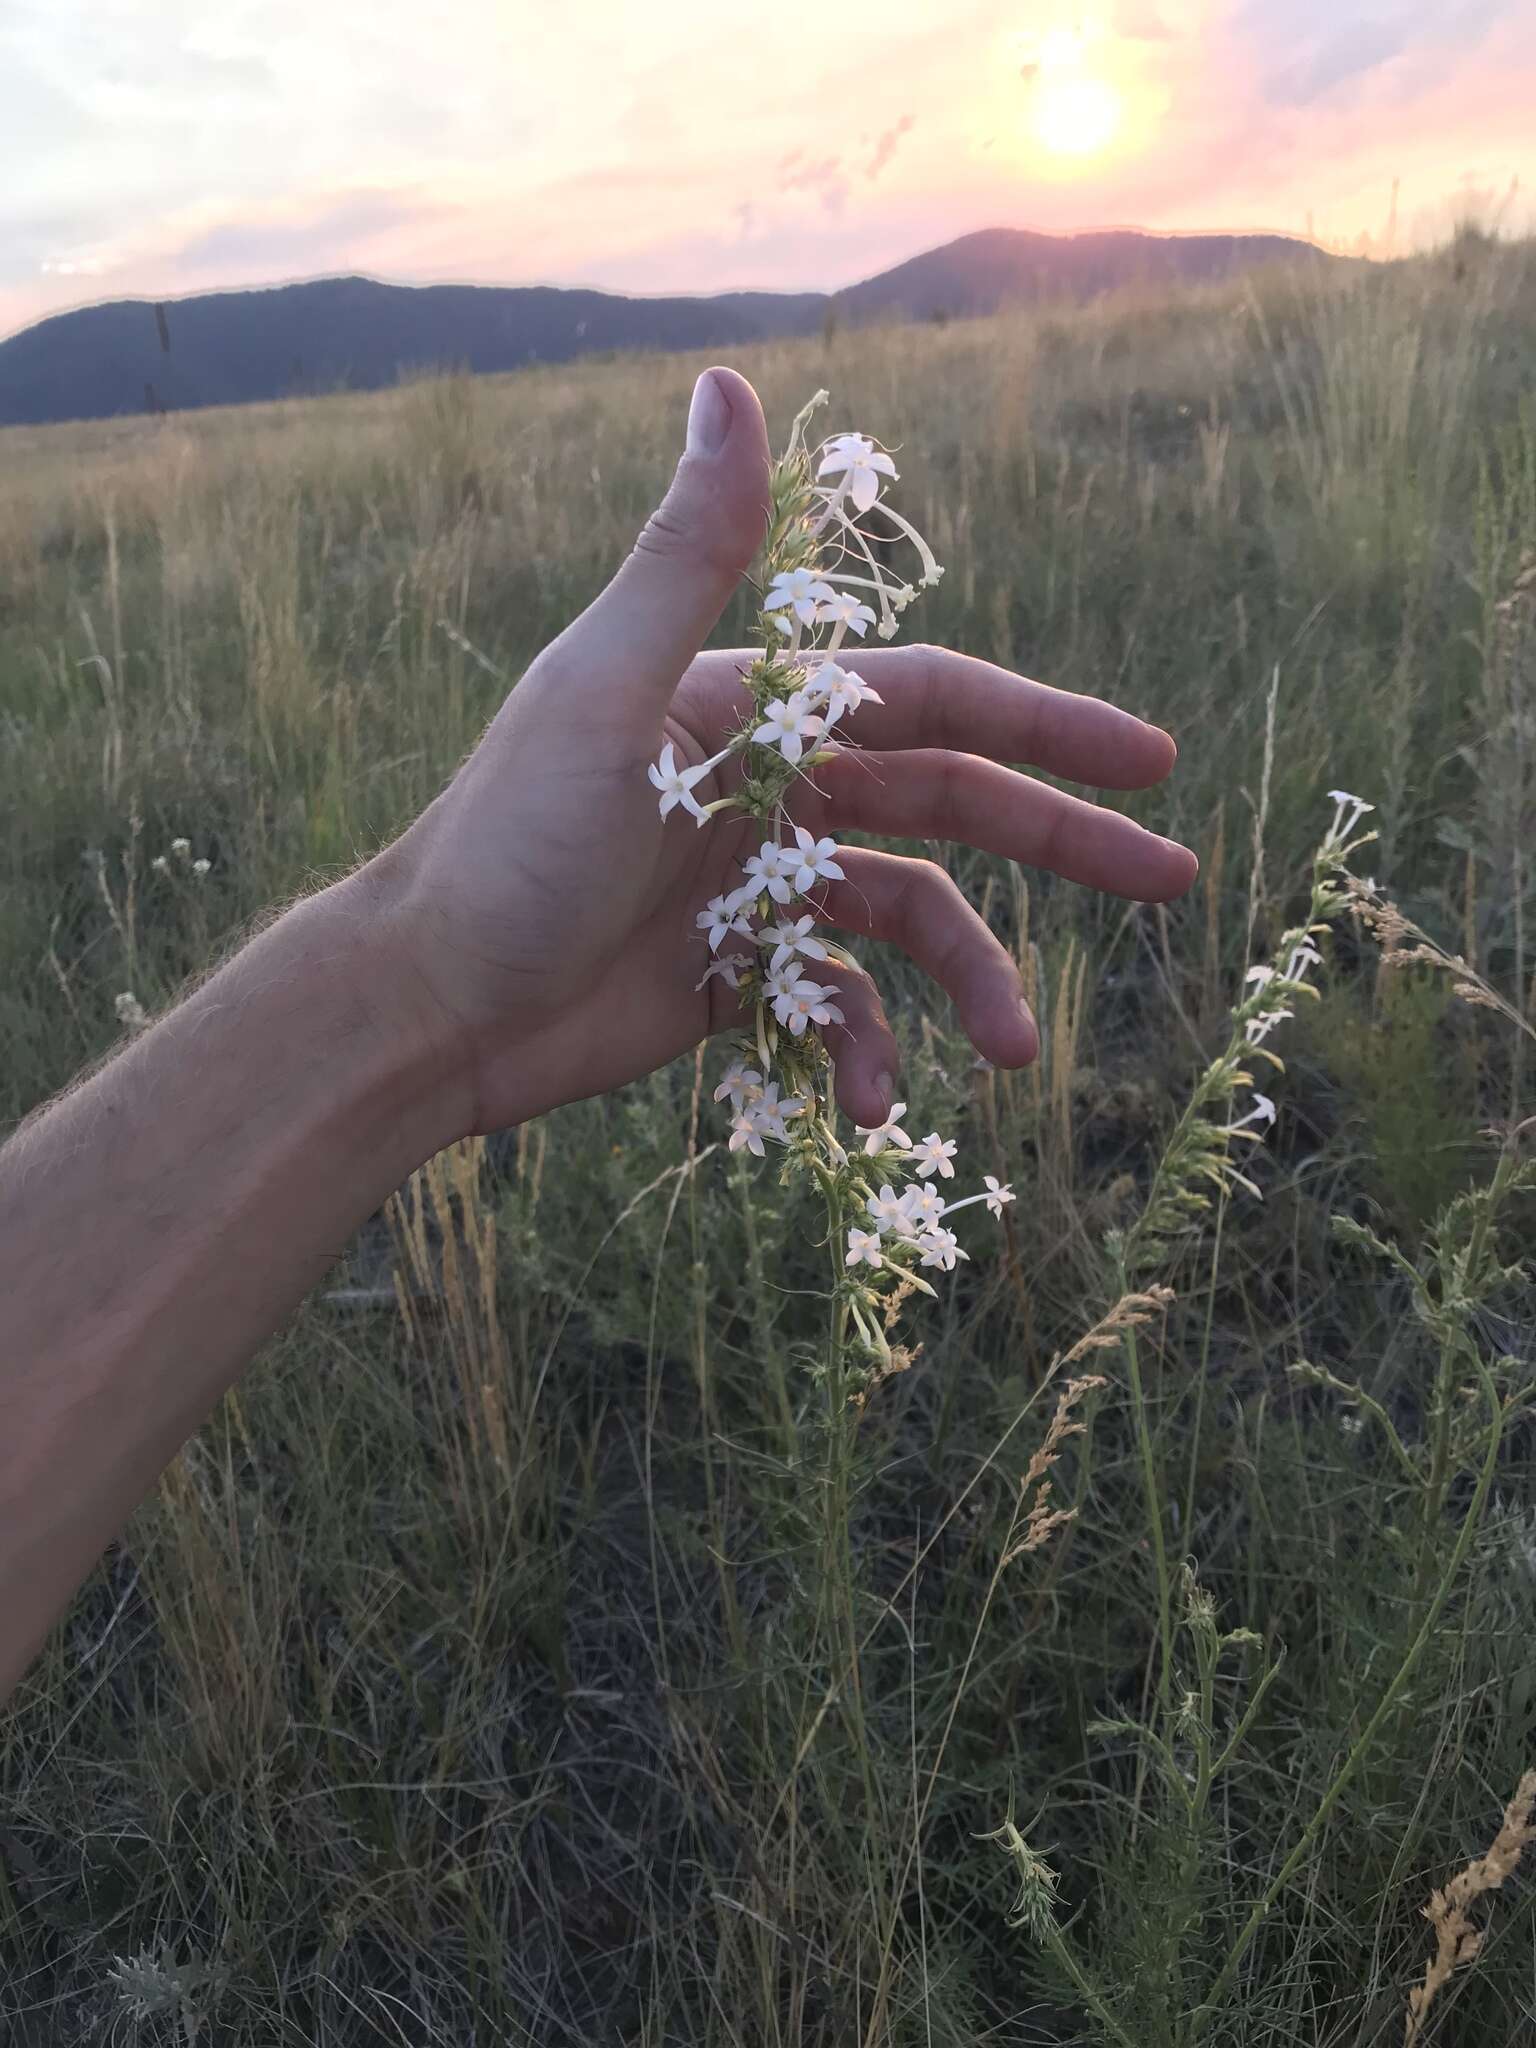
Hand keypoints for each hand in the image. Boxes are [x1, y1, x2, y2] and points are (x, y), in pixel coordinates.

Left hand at [366, 367, 1197, 1137]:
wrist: (424, 1006)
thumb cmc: (504, 845)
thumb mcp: (605, 692)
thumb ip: (692, 553)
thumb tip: (728, 379)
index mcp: (754, 706)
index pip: (933, 702)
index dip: (1046, 725)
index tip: (1149, 759)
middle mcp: (769, 787)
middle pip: (951, 807)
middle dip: (1061, 840)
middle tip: (1172, 876)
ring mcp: (756, 887)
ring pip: (909, 921)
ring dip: (970, 982)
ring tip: (1012, 1052)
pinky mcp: (736, 977)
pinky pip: (841, 1009)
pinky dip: (869, 1054)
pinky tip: (875, 1109)